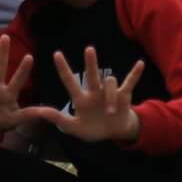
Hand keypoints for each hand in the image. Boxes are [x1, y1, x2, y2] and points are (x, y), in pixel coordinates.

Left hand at [23, 46, 147, 144]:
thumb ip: (58, 119)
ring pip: (110, 84)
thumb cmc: (92, 128)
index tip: (56, 54)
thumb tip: (40, 111)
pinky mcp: (124, 96)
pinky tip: (140, 63)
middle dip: (91, 62)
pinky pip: (130, 82)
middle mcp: (94, 92)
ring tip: (110, 112)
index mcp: (81, 98)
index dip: (63, 68)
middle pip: (91, 74)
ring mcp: (109, 93)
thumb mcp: (74, 128)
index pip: (70, 81)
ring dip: (111, 97)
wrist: (113, 131)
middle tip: (89, 49)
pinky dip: (134, 74)